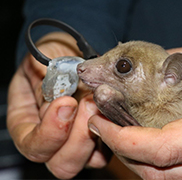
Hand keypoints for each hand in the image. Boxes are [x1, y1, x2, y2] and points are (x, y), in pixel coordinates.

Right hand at [7, 32, 111, 178]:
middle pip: (64, 164)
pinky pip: (112, 145)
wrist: (74, 54)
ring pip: (91, 160)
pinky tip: (114, 106)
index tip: (66, 103)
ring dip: (99, 131)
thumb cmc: (52, 58)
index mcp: (30, 126)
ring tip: (101, 101)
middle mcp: (56, 140)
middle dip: (79, 136)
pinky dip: (115, 128)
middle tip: (88, 103)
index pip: (34, 147)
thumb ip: (43, 79)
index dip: (50, 132)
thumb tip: (60, 93)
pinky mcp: (104, 135)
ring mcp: (82, 141)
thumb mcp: (40, 63)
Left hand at [88, 42, 181, 178]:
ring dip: (137, 159)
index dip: (126, 141)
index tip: (102, 123)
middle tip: (103, 126)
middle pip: (163, 174)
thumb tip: (131, 76)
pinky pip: (181, 173)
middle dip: (124, 153)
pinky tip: (143, 138)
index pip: (166, 150)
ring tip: (118, 131)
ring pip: (169, 179)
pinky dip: (156, 160)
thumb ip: (168, 69)